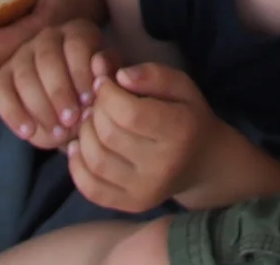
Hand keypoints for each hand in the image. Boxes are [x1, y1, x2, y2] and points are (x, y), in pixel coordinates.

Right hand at [0, 18, 107, 146]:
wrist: (72, 111)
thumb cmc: (94, 92)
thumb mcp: (107, 82)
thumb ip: (107, 74)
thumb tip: (98, 65)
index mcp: (77, 32)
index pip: (76, 45)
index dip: (82, 74)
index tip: (89, 102)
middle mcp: (47, 38)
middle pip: (47, 59)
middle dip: (59, 92)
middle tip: (71, 120)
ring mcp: (22, 55)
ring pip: (24, 76)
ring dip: (40, 106)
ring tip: (57, 132)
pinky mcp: (3, 77)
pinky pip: (1, 93)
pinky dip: (14, 114)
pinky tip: (29, 133)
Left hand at [69, 56, 221, 213]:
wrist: (203, 162)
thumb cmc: (188, 117)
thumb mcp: (181, 87)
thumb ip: (153, 75)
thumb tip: (119, 76)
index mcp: (179, 131)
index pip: (129, 113)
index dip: (107, 93)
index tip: (105, 82)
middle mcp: (163, 166)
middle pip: (109, 135)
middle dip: (96, 111)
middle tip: (99, 101)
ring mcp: (146, 190)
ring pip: (96, 160)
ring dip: (84, 134)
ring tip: (91, 121)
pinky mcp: (131, 204)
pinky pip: (91, 188)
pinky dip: (76, 165)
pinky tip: (79, 146)